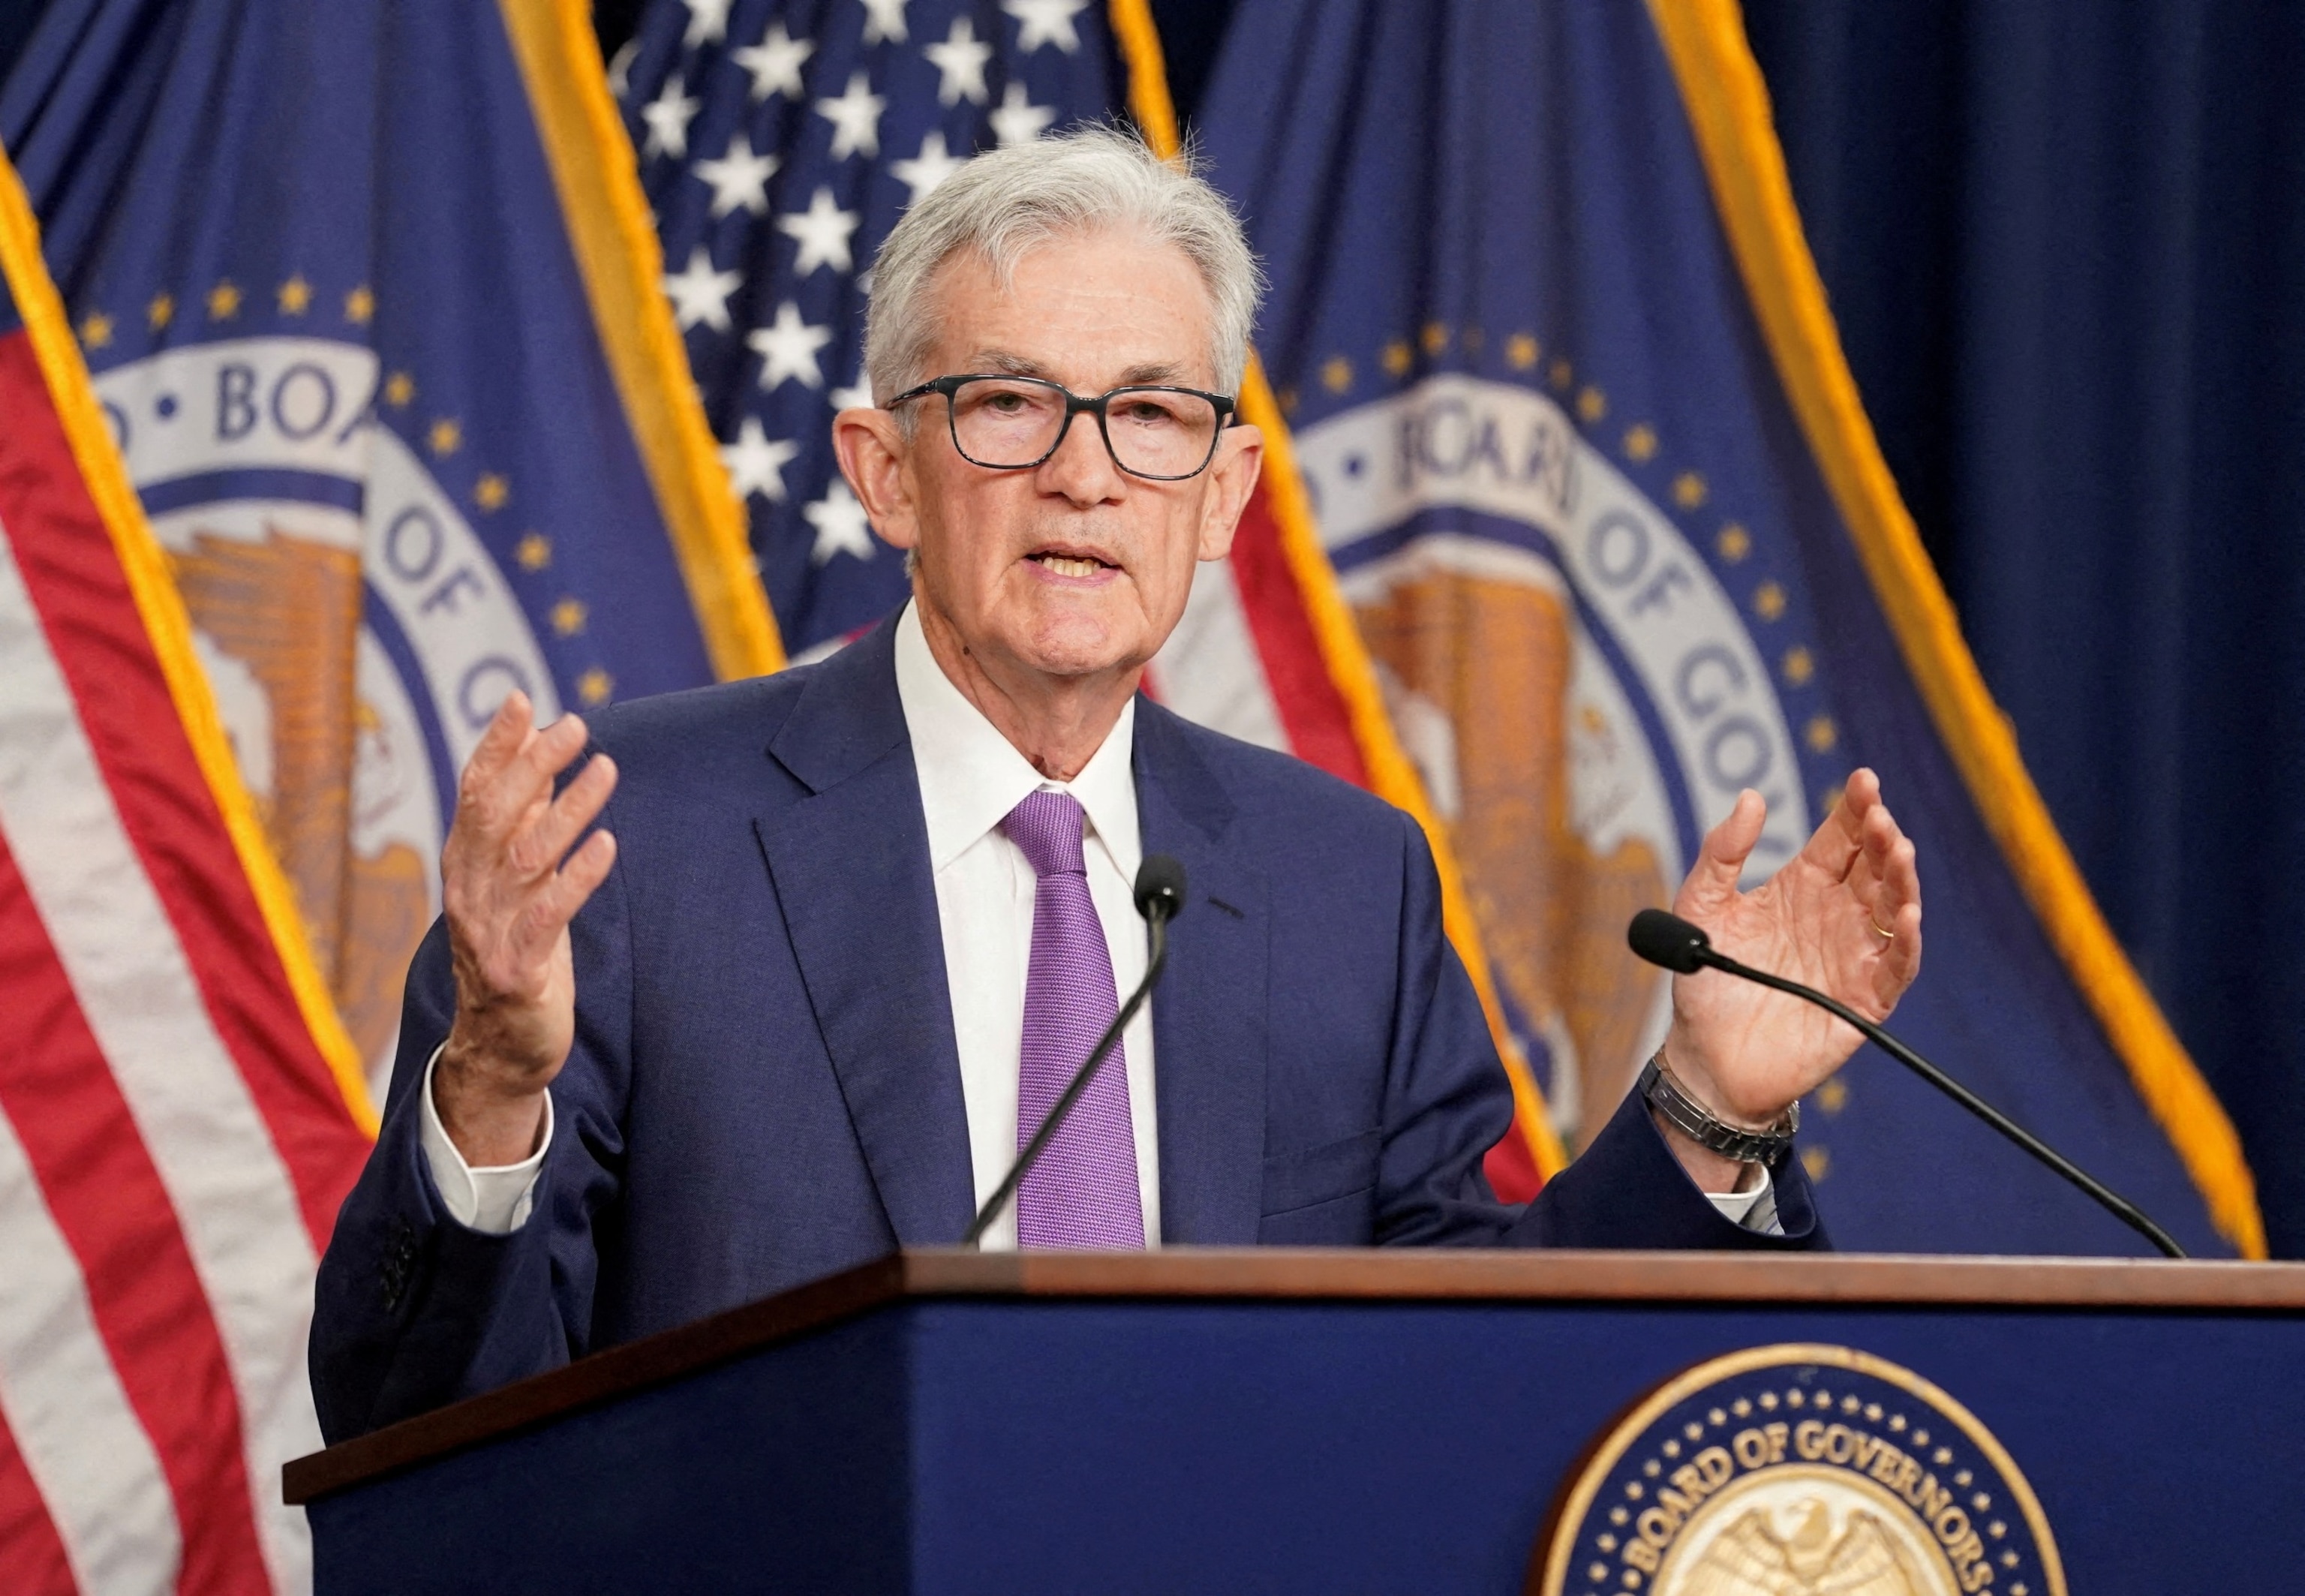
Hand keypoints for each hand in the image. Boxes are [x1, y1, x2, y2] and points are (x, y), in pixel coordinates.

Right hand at [434, 692, 617, 1166]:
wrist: (500, 1049)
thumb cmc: (517, 955)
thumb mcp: (518, 886)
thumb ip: (524, 829)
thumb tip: (545, 764)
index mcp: (466, 866)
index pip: (473, 793)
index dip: (495, 746)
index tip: (521, 699)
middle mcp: (468, 892)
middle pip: (495, 814)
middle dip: (533, 765)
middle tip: (575, 726)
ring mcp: (488, 931)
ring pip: (523, 857)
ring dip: (566, 809)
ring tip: (605, 769)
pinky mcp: (517, 969)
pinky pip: (546, 915)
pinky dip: (576, 877)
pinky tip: (607, 844)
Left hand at [1656, 769, 1920, 1189]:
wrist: (1706, 1056)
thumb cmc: (1704, 981)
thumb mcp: (1701, 907)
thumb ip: (1722, 853)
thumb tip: (1751, 798)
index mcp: (1802, 886)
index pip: (1840, 838)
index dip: (1855, 809)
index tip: (1863, 781)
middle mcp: (1835, 915)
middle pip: (1873, 867)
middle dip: (1882, 838)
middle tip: (1880, 817)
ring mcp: (1853, 955)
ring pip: (1892, 909)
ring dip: (1900, 881)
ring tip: (1899, 852)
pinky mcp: (1862, 999)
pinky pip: (1895, 966)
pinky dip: (1904, 942)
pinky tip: (1903, 915)